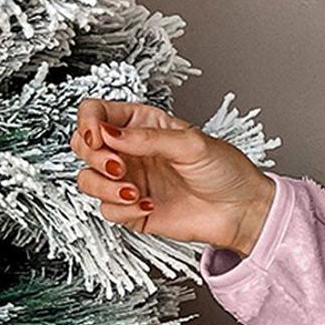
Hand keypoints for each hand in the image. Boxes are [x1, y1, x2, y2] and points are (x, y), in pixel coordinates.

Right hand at [70, 99, 276, 251]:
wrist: (240, 211)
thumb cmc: (225, 171)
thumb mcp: (190, 144)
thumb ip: (147, 139)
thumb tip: (108, 133)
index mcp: (141, 124)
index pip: (96, 113)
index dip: (88, 122)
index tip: (98, 137)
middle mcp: (130, 151)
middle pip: (83, 146)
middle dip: (93, 157)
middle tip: (117, 167)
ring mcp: (129, 180)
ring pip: (88, 180)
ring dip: (104, 186)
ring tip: (133, 191)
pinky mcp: (132, 210)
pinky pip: (107, 209)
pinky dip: (121, 209)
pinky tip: (146, 206)